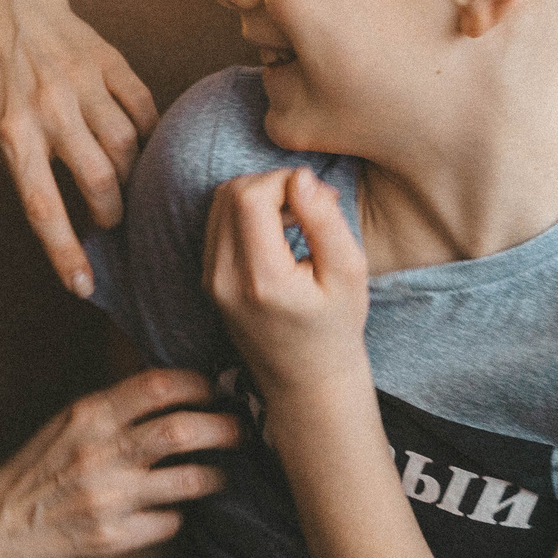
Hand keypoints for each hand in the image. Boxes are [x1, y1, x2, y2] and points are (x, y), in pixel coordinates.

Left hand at [0, 0, 157, 298]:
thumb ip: (26, 165)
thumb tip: (61, 215)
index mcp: (12, 132)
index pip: (42, 206)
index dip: (63, 251)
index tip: (83, 286)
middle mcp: (49, 110)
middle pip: (101, 180)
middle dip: (111, 213)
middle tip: (110, 221)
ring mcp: (82, 84)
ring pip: (128, 148)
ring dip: (132, 177)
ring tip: (126, 185)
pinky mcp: (109, 61)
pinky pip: (142, 110)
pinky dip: (146, 134)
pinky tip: (139, 143)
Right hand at [0, 368, 238, 557]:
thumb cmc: (33, 477)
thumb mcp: (63, 427)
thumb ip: (110, 410)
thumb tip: (169, 390)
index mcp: (87, 416)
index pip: (157, 386)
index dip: (198, 384)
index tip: (214, 389)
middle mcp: (100, 453)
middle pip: (183, 429)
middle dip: (224, 428)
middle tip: (240, 431)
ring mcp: (109, 498)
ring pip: (189, 480)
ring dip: (215, 476)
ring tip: (219, 475)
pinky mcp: (114, 539)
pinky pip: (170, 522)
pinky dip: (176, 515)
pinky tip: (168, 512)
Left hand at [203, 169, 371, 405]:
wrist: (305, 381)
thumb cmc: (335, 328)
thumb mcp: (349, 273)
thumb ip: (325, 220)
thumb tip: (300, 177)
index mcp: (261, 278)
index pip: (250, 196)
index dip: (284, 180)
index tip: (316, 198)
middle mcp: (224, 278)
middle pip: (230, 194)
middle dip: (271, 184)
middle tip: (309, 205)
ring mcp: (211, 280)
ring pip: (219, 203)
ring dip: (258, 196)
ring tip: (296, 217)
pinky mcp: (208, 278)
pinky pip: (217, 223)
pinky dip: (246, 213)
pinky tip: (277, 232)